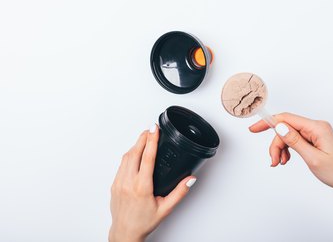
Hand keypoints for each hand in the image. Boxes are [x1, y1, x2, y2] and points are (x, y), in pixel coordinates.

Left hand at [109, 124, 196, 241]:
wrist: (125, 232)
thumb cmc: (144, 222)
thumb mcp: (166, 209)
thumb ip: (179, 193)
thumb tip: (190, 179)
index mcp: (142, 187)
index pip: (147, 157)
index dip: (151, 140)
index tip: (154, 129)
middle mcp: (128, 183)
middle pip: (135, 152)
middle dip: (143, 137)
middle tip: (151, 129)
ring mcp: (119, 182)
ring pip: (126, 156)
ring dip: (136, 145)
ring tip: (144, 138)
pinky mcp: (114, 184)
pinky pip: (121, 164)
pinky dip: (129, 154)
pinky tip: (135, 153)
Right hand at [249, 112, 332, 194]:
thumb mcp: (313, 158)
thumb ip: (295, 141)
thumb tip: (279, 127)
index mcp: (317, 128)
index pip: (286, 118)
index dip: (268, 122)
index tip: (254, 129)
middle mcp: (315, 127)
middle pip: (285, 129)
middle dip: (276, 145)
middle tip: (273, 160)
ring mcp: (314, 132)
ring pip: (287, 136)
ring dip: (280, 149)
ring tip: (280, 163)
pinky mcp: (313, 139)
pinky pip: (294, 140)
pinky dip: (287, 150)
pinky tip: (286, 159)